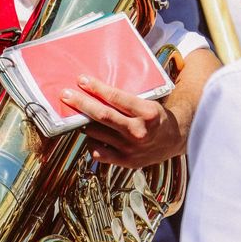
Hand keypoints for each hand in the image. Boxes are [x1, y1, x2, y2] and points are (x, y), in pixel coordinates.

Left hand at [61, 74, 184, 168]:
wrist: (174, 141)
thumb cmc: (156, 117)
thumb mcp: (148, 103)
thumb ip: (125, 101)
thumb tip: (93, 91)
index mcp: (147, 113)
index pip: (116, 98)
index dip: (96, 88)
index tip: (81, 80)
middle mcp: (139, 131)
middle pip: (102, 116)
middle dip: (81, 103)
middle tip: (65, 94)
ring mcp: (131, 148)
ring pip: (96, 133)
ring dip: (84, 123)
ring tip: (80, 115)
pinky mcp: (125, 161)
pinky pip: (97, 152)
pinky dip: (91, 142)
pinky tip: (93, 135)